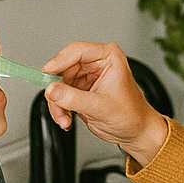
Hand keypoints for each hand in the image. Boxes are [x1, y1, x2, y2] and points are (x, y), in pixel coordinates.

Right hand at [43, 42, 168, 165]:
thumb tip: (53, 90)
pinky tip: (67, 118)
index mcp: (108, 57)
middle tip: (56, 104)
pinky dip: (59, 108)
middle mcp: (96, 63)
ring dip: (57, 103)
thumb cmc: (131, 114)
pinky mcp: (79, 90)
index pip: (78, 51)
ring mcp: (86, 76)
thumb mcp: (101, 107)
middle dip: (57, 89)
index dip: (59, 61)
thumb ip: (74, 98)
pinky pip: (60, 95)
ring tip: (65, 117)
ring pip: (58, 83)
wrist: (135, 131)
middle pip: (63, 68)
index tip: (47, 72)